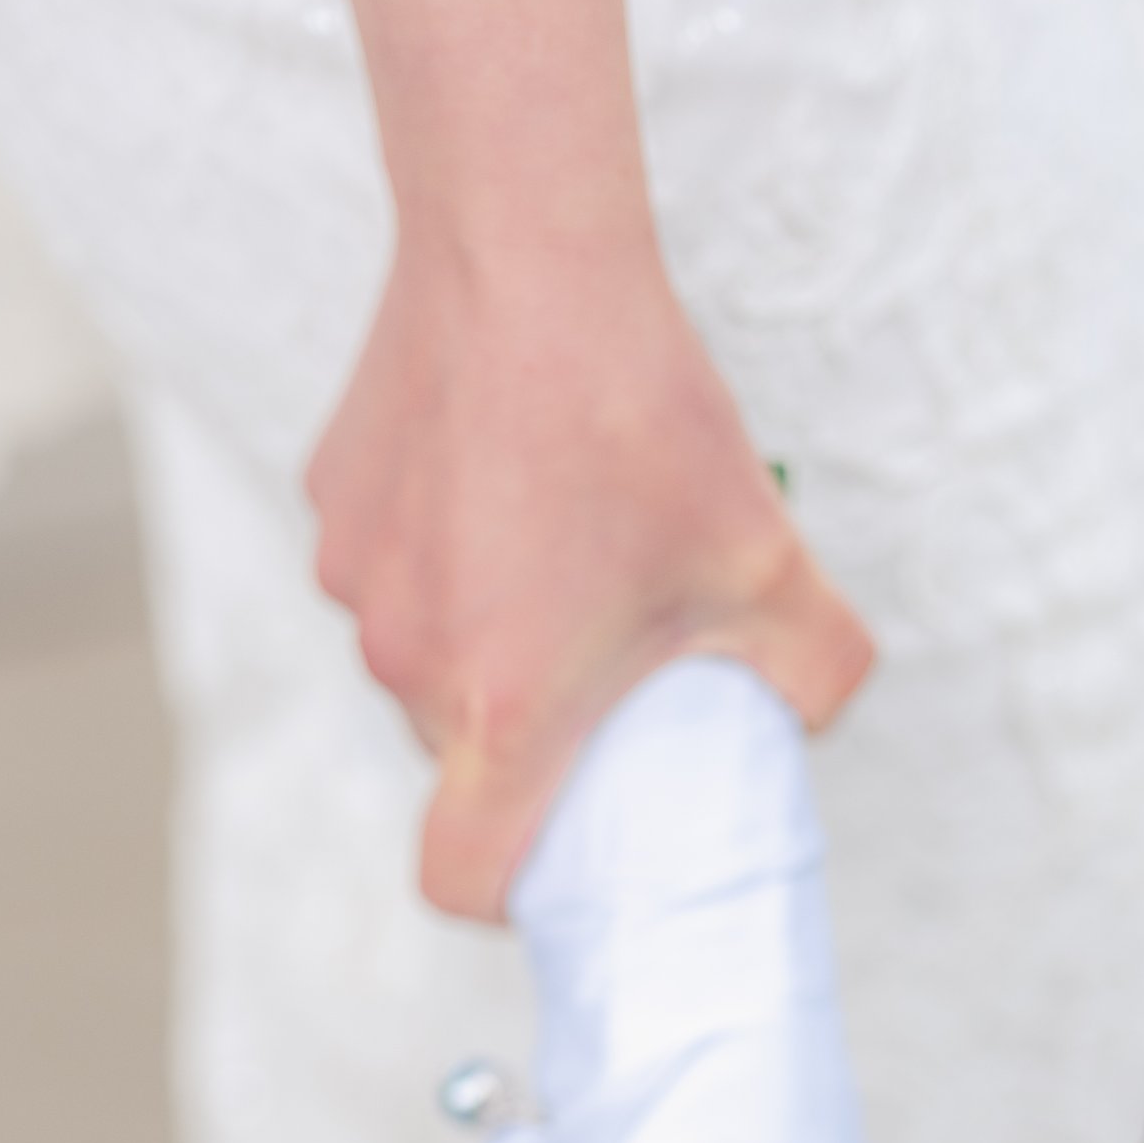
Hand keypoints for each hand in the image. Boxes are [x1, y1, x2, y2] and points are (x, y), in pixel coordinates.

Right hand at [310, 237, 873, 921]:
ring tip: (558, 540)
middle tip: (605, 653)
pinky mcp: (329, 507)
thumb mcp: (769, 559)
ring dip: (482, 632)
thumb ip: (813, 671)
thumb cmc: (641, 418)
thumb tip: (809, 720)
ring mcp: (353, 585)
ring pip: (422, 656)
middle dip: (525, 726)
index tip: (554, 855)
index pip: (459, 876)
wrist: (524, 250)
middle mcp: (408, 664)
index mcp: (505, 708)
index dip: (506, 892)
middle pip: (458, 754)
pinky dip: (440, 550)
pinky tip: (502, 473)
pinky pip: (388, 568)